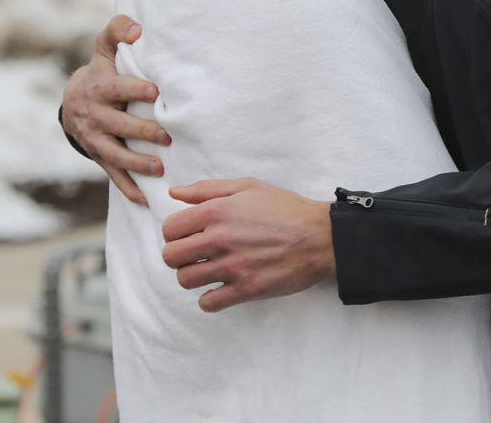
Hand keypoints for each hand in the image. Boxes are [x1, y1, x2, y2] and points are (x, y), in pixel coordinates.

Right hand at [62, 15, 169, 205]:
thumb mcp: (103, 48)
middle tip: (167, 136)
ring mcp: (96, 139)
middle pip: (118, 126)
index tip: (155, 92)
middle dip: (141, 132)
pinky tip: (147, 200)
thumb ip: (117, 30)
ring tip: (159, 168)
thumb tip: (137, 29)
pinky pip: (113, 175)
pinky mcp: (100, 157)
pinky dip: (129, 188)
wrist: (72, 101)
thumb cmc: (100, 70)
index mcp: (99, 88)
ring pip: (115, 154)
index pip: (117, 89)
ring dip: (136, 163)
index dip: (134, 89)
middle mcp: (95, 115)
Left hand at [160, 178, 334, 312]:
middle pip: (171, 257)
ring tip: (207, 270)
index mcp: (217, 211)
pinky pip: (208, 303)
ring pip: (186, 280)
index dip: (175, 233)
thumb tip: (174, 194)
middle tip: (195, 254)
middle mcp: (220, 239)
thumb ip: (207, 189)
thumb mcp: (247, 187)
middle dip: (178, 256)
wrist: (321, 236)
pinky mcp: (247, 289)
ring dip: (192, 277)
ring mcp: (233, 266)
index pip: (170, 229)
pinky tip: (220, 288)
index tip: (188, 235)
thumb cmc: (286, 209)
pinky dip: (209, 299)